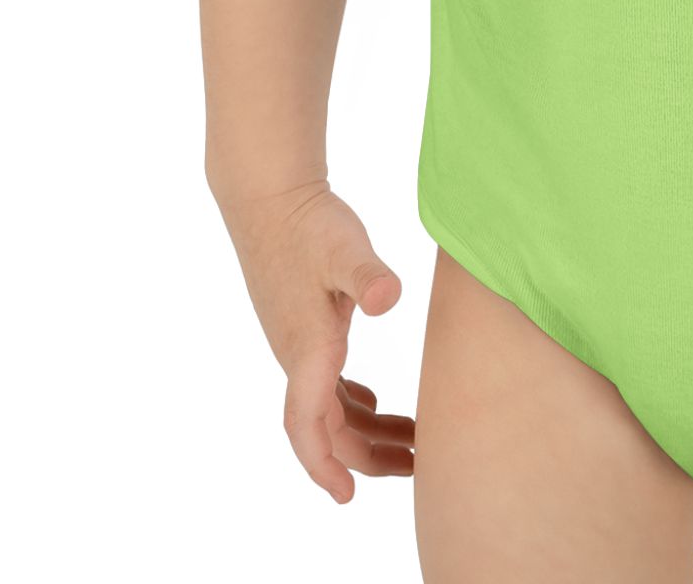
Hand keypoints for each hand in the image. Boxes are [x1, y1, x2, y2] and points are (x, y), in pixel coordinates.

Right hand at [215, 177, 416, 499]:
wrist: (272, 196)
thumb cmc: (309, 223)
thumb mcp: (345, 248)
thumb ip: (368, 276)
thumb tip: (388, 297)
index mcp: (308, 350)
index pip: (307, 426)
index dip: (324, 465)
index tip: (347, 496)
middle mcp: (299, 357)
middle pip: (328, 428)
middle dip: (369, 456)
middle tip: (420, 467)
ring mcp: (299, 344)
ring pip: (330, 408)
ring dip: (367, 430)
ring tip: (413, 441)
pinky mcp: (306, 327)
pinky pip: (327, 383)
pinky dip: (353, 401)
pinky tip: (375, 398)